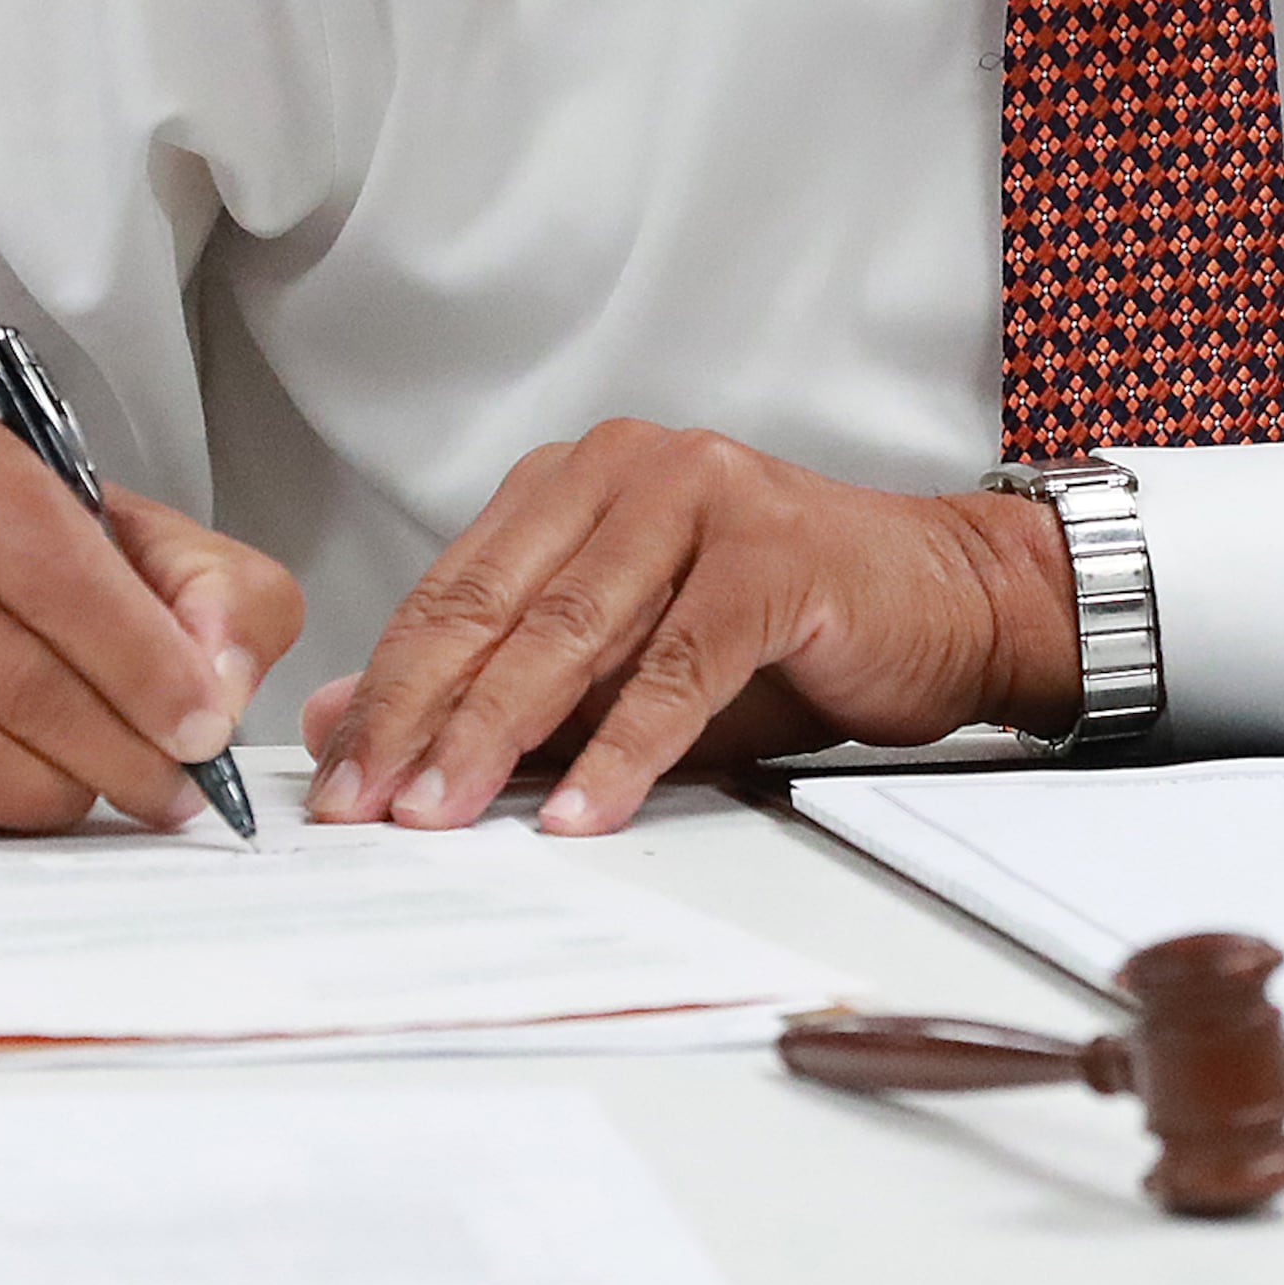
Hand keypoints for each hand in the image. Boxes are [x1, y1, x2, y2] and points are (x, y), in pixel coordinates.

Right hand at [0, 418, 306, 833]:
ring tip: (123, 787)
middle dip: (120, 749)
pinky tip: (47, 786)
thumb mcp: (165, 548)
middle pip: (15, 678)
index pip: (59, 577)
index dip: (143, 662)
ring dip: (66, 793)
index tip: (205, 727)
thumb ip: (222, 598)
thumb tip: (217, 688)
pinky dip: (4, 814)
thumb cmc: (65, 561)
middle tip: (180, 787)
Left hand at [300, 422, 1077, 837]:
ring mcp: (704, 496)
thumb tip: (347, 720)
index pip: (453, 591)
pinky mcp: (772, 553)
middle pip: (496, 606)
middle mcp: (630, 468)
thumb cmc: (784, 634)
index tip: (337, 783)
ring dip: (497, 734)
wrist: (946, 600)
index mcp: (577, 480)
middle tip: (368, 810)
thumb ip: (500, 685)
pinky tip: (580, 812)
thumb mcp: (620, 666)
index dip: (387, 690)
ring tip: (444, 816)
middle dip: (420, 718)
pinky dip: (623, 748)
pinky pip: (677, 664)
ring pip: (572, 630)